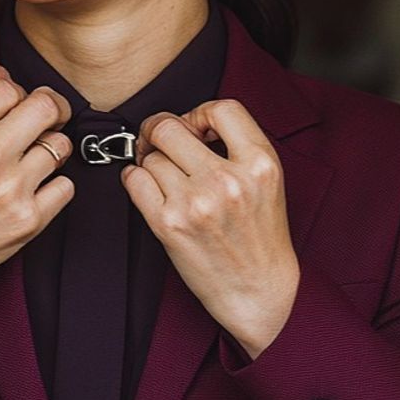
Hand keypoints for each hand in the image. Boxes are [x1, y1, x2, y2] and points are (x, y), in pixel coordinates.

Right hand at [0, 57, 73, 363]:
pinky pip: (66, 185)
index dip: (15, 96)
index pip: (9, 87)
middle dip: (50, 110)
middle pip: (47, 107)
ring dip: (49, 151)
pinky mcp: (28, 219)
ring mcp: (10, 188)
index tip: (13, 109)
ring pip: (61, 145)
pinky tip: (29, 192)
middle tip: (45, 120)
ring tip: (27, 164)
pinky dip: (53, 187)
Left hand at [121, 100, 299, 358]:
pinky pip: (134, 180)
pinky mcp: (169, 225)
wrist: (258, 291)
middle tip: (160, 143)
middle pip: (169, 128)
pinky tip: (149, 187)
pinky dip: (135, 179)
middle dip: (159, 132)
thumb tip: (188, 122)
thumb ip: (236, 147)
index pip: (222, 108)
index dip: (200, 112)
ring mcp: (196, 203)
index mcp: (259, 164)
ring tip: (165, 177)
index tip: (194, 127)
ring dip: (150, 162)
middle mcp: (228, 181)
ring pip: (150, 156)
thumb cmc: (260, 237)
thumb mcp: (266, 182)